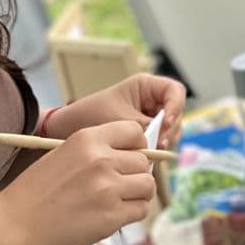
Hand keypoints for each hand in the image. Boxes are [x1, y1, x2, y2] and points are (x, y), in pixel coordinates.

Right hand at [0, 121, 157, 244]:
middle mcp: (101, 160)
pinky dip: (132, 212)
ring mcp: (109, 189)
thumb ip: (99, 150)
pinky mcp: (112, 216)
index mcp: (88, 139)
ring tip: (117, 200)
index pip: (134, 132)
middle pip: (144, 162)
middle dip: (135, 173)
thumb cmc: (39, 190)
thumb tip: (138, 154)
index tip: (129, 157)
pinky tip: (113, 213)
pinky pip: (141, 210)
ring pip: (147, 186)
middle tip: (118, 184)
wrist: (18, 224)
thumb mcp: (64, 153)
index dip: (136, 146)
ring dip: (137, 194)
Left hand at [48, 74, 185, 149]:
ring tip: (152, 153)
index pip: (175, 92)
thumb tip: (163, 141)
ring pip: (171, 129)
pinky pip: (160, 140)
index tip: (166, 124)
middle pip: (176, 113)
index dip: (176, 107)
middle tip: (160, 145)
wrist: (68, 129)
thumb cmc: (90, 115)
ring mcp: (150, 117)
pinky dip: (156, 148)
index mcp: (146, 86)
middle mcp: (151, 101)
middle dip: (171, 129)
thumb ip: (144, 128)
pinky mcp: (145, 134)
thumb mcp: (119, 119)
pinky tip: (147, 157)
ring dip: (165, 141)